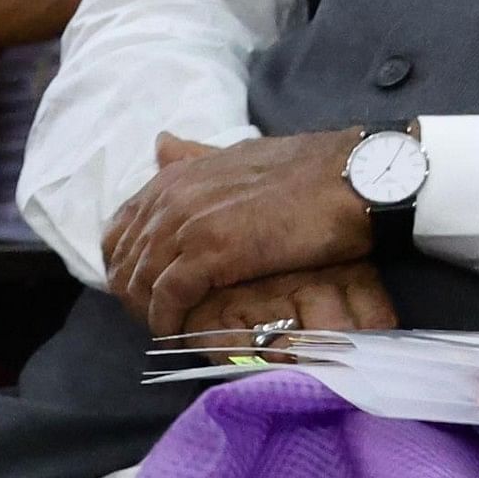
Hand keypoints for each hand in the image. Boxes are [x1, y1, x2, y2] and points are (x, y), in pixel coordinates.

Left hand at [102, 131, 369, 335]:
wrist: (356, 178)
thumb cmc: (312, 170)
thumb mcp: (242, 155)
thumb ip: (198, 157)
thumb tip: (161, 143)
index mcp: (179, 175)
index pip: (122, 225)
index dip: (126, 260)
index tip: (143, 285)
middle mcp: (173, 197)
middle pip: (126, 258)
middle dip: (133, 293)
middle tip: (154, 317)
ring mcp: (188, 224)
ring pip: (141, 281)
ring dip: (148, 311)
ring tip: (167, 330)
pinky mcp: (208, 254)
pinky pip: (168, 298)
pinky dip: (168, 321)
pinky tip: (180, 334)